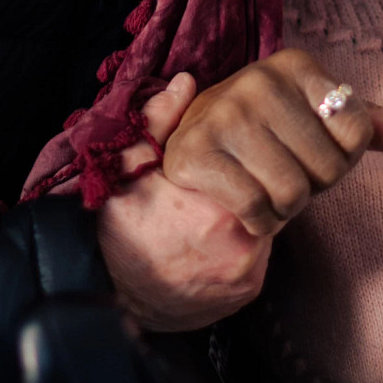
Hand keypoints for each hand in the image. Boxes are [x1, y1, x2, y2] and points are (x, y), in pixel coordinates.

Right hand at [97, 73, 268, 331]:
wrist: (112, 299)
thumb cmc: (120, 229)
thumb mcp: (129, 169)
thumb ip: (158, 123)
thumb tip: (185, 83)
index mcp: (214, 207)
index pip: (262, 166)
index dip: (245, 157)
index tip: (224, 158)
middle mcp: (239, 244)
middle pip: (270, 194)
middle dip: (253, 184)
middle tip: (221, 185)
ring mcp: (246, 272)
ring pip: (269, 224)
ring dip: (252, 214)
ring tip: (212, 216)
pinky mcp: (248, 291)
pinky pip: (261, 254)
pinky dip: (246, 244)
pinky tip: (214, 242)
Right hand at [162, 49, 382, 236]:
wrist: (194, 149)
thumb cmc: (270, 136)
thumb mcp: (321, 123)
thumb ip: (375, 126)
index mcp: (296, 64)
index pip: (358, 135)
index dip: (341, 159)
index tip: (310, 151)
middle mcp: (258, 80)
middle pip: (325, 169)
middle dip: (310, 187)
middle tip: (283, 174)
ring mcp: (223, 115)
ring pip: (292, 192)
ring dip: (284, 209)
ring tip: (264, 188)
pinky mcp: (196, 153)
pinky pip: (255, 208)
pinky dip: (258, 222)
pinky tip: (245, 206)